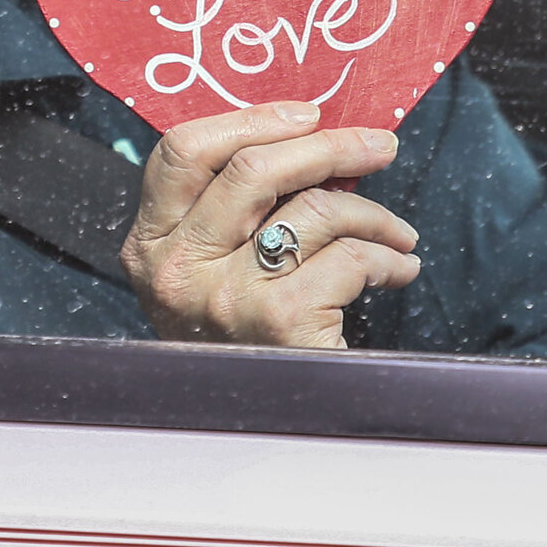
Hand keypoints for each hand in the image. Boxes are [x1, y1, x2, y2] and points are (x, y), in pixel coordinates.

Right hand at [121, 100, 420, 346]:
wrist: (264, 431)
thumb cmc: (244, 338)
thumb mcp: (209, 270)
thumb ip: (234, 209)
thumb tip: (317, 138)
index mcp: (149, 245)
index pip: (182, 150)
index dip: (253, 119)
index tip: (308, 115)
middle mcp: (177, 270)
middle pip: (254, 167)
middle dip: (331, 145)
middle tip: (381, 147)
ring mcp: (226, 298)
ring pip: (314, 208)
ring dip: (374, 212)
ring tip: (397, 232)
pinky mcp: (280, 323)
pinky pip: (350, 256)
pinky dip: (388, 256)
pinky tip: (398, 267)